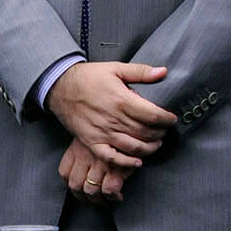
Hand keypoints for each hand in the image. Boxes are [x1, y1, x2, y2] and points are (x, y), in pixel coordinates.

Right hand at [46, 61, 175, 168]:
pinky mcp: (92, 141)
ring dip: (149, 148)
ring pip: (134, 147)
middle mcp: (113, 119)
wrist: (59, 86)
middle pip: (146, 133)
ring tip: (155, 144)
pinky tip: (137, 161)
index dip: (167, 119)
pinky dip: (126, 162)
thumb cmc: (88, 77)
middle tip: (164, 130)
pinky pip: (111, 157)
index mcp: (121, 100)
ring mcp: (102, 132)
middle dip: (160, 133)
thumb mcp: (114, 68)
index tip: (171, 119)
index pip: (153, 115)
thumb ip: (140, 71)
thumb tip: (163, 72)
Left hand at [59, 136, 130, 203]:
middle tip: (93, 200)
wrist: (130, 119)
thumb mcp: (91, 135)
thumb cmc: (112, 129)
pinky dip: (113, 197)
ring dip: (99, 200)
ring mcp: (100, 163)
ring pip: (91, 191)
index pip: (64, 172)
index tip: (78, 190)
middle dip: (83, 198)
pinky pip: (109, 190)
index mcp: (76, 149)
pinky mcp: (116, 167)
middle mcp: (85, 157)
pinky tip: (118, 196)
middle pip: (75, 185)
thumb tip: (84, 168)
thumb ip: (85, 149)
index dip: (70, 184)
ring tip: (106, 201)